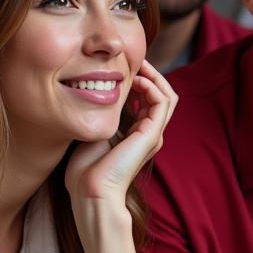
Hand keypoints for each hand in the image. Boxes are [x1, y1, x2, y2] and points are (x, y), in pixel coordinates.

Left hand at [65, 59, 177, 208]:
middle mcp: (150, 134)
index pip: (150, 100)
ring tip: (138, 66)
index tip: (124, 67)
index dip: (141, 80)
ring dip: (154, 77)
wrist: (91, 192)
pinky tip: (136, 80)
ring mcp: (153, 135)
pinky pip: (162, 102)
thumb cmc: (85, 170)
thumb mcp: (92, 133)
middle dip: (151, 74)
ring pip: (167, 96)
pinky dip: (152, 87)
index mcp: (138, 135)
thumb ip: (99, 116)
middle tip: (135, 60)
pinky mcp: (151, 135)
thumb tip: (88, 95)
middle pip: (162, 95)